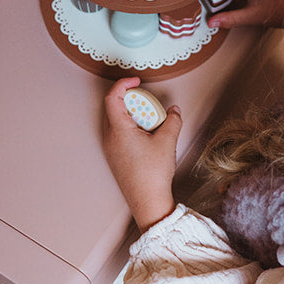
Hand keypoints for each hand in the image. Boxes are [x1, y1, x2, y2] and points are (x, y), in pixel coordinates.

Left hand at [103, 77, 182, 230]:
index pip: (112, 97)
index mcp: (118, 130)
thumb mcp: (167, 141)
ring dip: (131, 114)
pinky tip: (147, 136)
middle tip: (147, 102)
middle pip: (113, 107)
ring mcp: (110, 148)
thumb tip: (174, 111)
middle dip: (130, 99)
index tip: (137, 81)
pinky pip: (118, 133)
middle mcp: (109, 137)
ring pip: (115, 121)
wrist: (147, 201)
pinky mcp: (115, 157)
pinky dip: (130, 127)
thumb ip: (172, 120)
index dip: (123, 84)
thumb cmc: (152, 174)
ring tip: (150, 120)